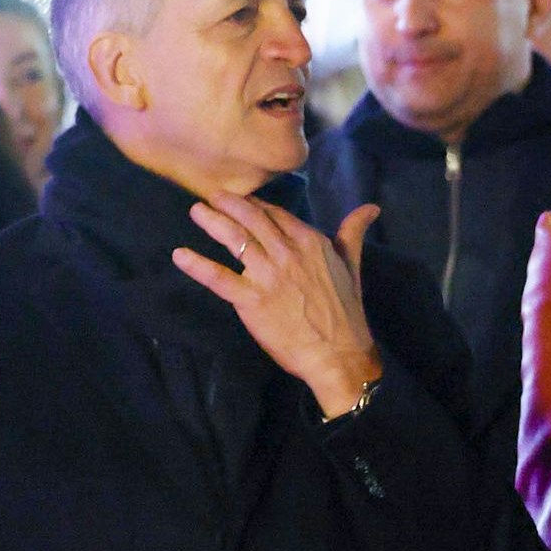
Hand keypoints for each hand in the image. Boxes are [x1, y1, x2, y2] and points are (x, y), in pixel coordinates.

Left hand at [174, 195, 384, 419]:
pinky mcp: (251, 299)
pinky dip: (197, 265)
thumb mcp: (352, 266)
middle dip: (228, 203)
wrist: (338, 354)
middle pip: (251, 219)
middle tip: (210, 195)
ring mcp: (267, 275)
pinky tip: (180, 255)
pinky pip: (218, 277)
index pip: (276, 214)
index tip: (241, 200)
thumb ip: (352, 234)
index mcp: (310, 242)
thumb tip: (371, 208)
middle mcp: (287, 252)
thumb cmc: (346, 313)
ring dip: (212, 222)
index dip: (256, 204)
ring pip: (234, 240)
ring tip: (196, 211)